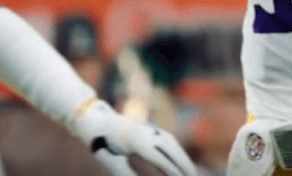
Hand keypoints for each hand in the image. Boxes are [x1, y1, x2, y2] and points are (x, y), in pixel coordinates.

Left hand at [72, 100, 195, 175]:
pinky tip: (182, 160)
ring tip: (191, 172)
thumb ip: (127, 175)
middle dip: (183, 164)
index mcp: (137, 142)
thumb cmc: (104, 145)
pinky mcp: (152, 128)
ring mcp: (151, 129)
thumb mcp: (113, 162)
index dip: (173, 171)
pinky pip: (169, 140)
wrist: (100, 122)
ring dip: (183, 157)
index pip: (161, 159)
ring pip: (172, 143)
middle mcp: (147, 133)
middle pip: (171, 150)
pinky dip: (178, 151)